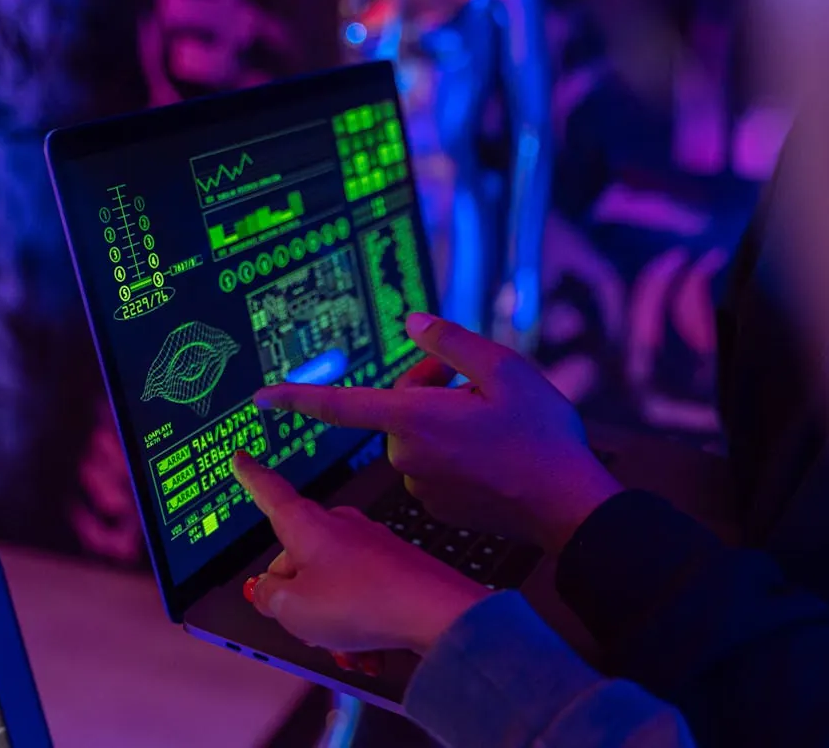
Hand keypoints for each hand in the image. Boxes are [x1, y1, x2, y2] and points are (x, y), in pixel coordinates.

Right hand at [232, 452, 488, 654]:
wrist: (436, 612)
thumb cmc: (365, 601)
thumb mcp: (293, 608)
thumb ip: (269, 596)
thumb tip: (268, 590)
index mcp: (307, 525)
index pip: (270, 493)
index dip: (251, 477)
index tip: (241, 458)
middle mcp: (339, 525)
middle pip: (298, 555)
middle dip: (295, 593)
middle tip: (302, 624)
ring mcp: (370, 543)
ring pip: (330, 582)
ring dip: (330, 618)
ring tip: (345, 646)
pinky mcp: (394, 564)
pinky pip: (362, 594)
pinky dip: (360, 622)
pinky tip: (369, 650)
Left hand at [255, 314, 621, 553]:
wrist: (567, 505)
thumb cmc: (540, 435)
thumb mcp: (505, 370)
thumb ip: (451, 342)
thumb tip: (413, 323)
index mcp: (414, 418)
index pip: (340, 405)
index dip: (297, 398)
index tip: (261, 398)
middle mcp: (407, 455)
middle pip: (398, 409)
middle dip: (429, 389)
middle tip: (474, 385)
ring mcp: (420, 485)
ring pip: (418, 437)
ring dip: (443, 422)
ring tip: (494, 423)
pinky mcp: (436, 505)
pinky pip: (432, 466)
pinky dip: (453, 454)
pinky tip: (493, 453)